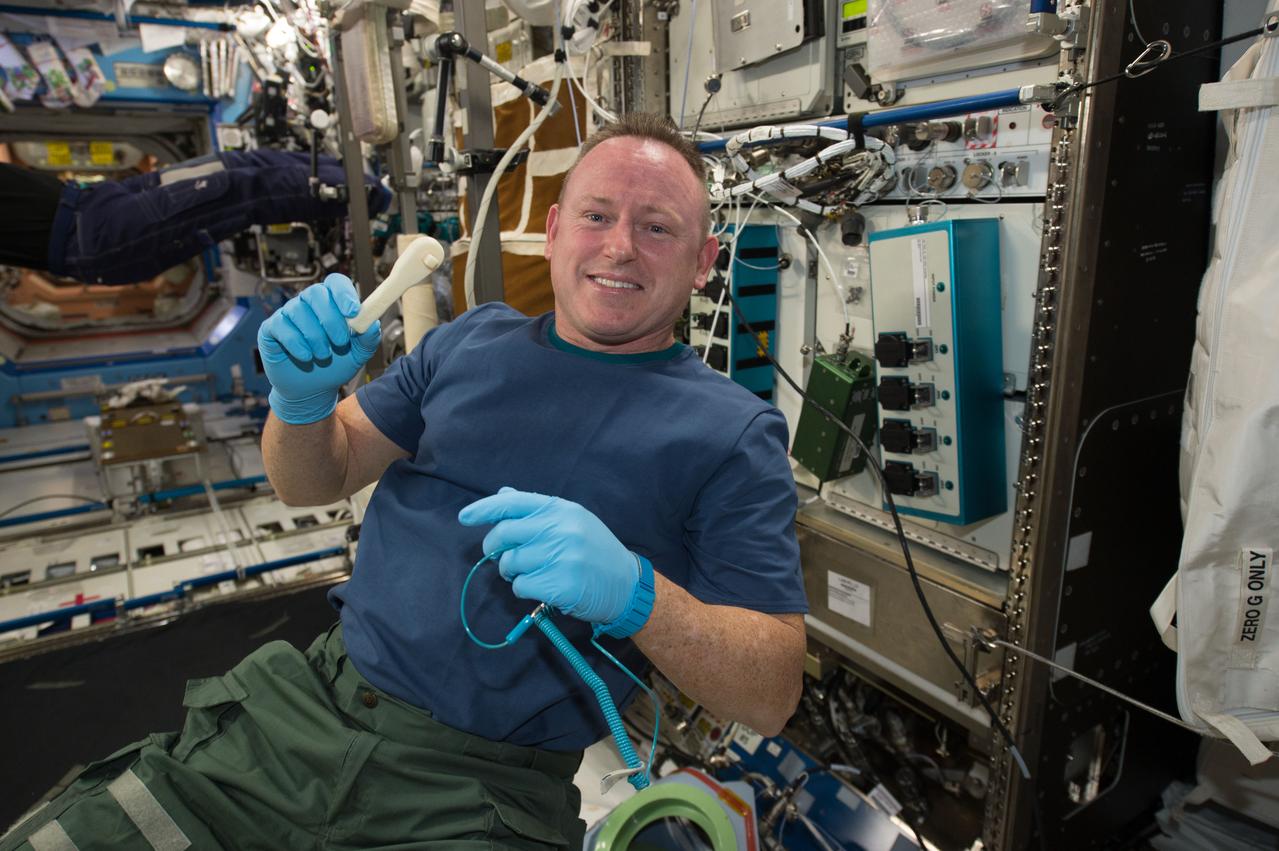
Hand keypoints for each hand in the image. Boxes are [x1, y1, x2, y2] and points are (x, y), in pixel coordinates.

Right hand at [257, 273, 380, 423]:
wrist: (311, 391)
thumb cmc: (334, 367)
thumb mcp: (357, 355)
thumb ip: (368, 338)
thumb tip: (373, 323)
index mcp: (331, 303)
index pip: (335, 283)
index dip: (344, 293)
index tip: (353, 311)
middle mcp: (307, 304)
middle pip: (315, 293)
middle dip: (330, 318)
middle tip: (340, 342)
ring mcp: (287, 315)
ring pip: (298, 310)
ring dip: (315, 336)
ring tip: (323, 355)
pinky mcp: (270, 329)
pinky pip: (281, 326)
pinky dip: (296, 343)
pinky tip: (305, 356)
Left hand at [458, 488, 641, 625]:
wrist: (626, 584)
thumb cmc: (595, 551)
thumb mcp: (573, 521)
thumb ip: (537, 510)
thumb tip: (504, 494)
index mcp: (561, 509)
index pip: (513, 503)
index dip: (485, 509)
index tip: (465, 516)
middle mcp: (560, 529)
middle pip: (504, 534)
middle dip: (493, 548)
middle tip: (500, 557)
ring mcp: (561, 557)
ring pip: (510, 563)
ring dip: (511, 572)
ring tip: (531, 573)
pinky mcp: (560, 584)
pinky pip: (521, 586)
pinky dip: (524, 589)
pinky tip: (542, 587)